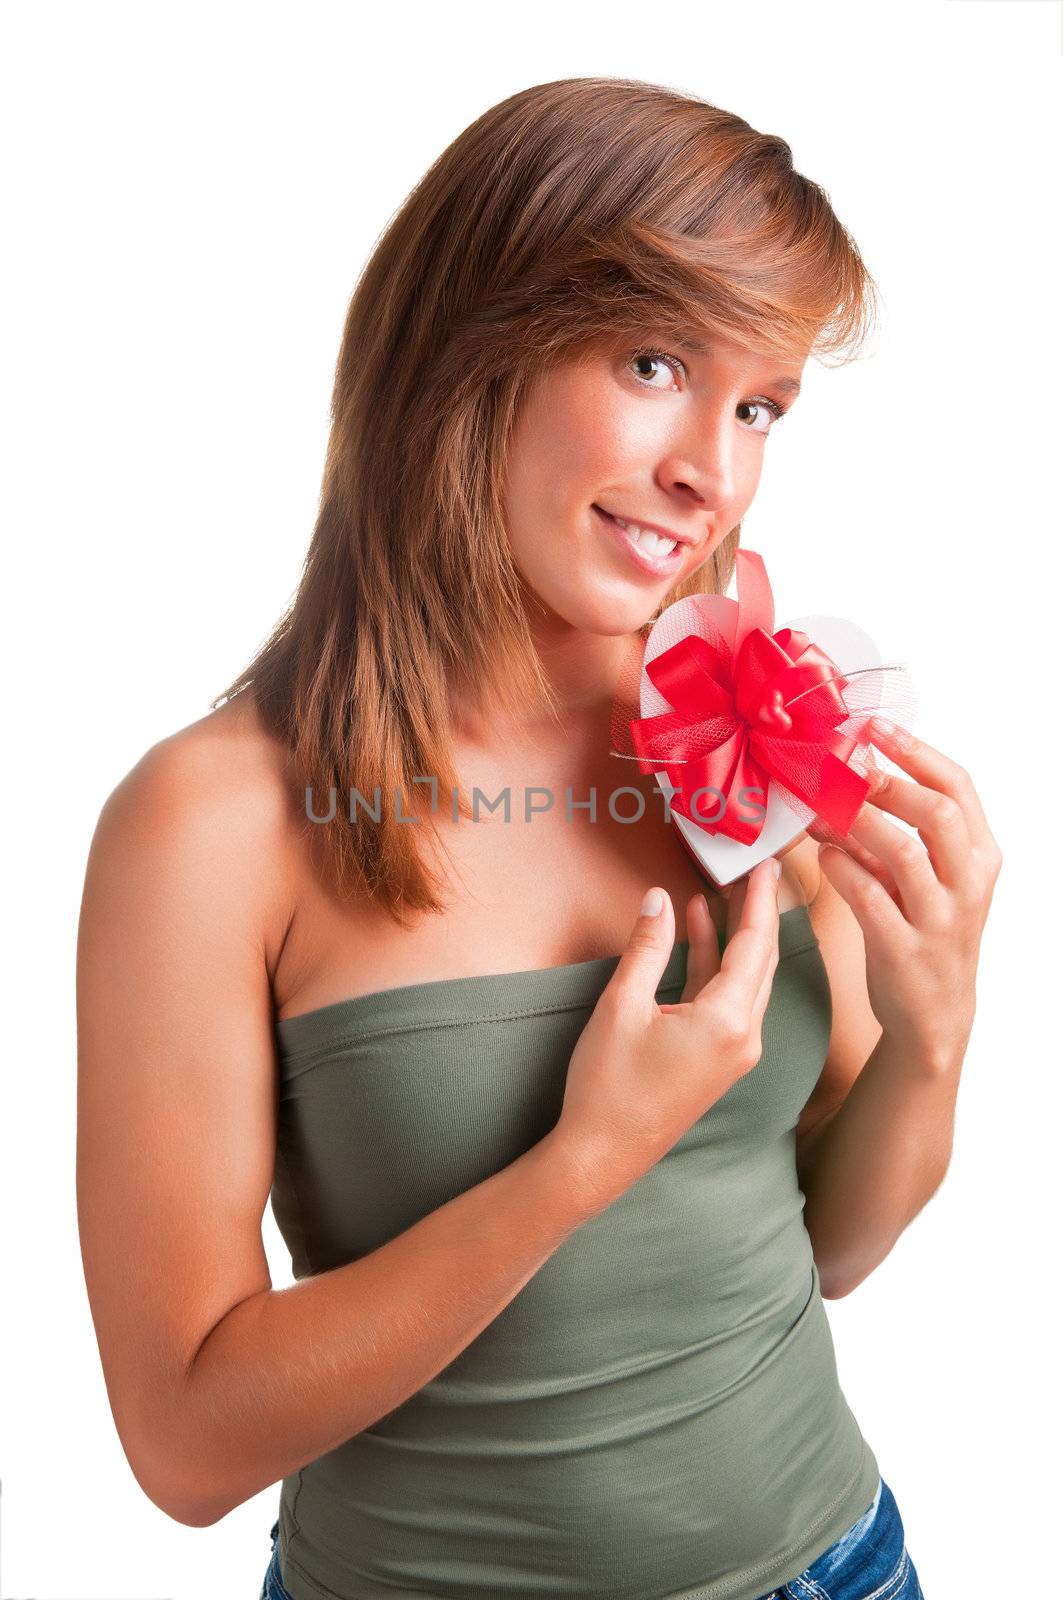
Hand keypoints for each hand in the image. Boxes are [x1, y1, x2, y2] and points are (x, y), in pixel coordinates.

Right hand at [550, 859, 780, 1211]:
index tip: (766, 865)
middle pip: (760, 961)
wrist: (602, 1156)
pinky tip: (695, 937)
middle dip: (755, 914)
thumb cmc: (609, 1087)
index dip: (759, 901)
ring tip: (716, 895)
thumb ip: (645, 948)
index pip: (753, 945)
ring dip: (731, 938)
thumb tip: (658, 900)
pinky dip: (714, 965)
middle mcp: (743, 1038)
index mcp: (727, 1021)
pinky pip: (727, 1000)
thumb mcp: (621, 1006)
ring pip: (744, 980)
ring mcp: (733, 1052)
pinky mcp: (717, 1061)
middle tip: (752, 872)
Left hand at [811, 718, 1002, 1070]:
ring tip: (822, 810)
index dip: (915, 751)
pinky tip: (822, 854)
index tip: (876, 727)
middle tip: (844, 770)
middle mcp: (968, 884)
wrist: (933, 1014)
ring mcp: (940, 919)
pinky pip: (870, 897)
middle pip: (936, 812)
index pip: (958, 787)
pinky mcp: (906, 950)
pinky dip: (841, 868)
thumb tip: (841, 780)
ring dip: (855, 822)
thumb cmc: (923, 934)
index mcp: (980, 857)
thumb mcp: (918, 880)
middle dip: (886, 783)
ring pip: (903, 851)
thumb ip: (887, 834)